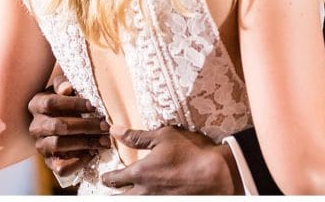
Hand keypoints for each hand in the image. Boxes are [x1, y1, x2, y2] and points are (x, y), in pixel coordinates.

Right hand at [27, 70, 108, 179]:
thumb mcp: (64, 87)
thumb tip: (67, 88)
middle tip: (105, 125)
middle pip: (58, 126)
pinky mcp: (48, 161)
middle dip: (85, 126)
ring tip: (105, 141)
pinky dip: (77, 162)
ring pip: (58, 145)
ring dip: (85, 143)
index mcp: (37, 104)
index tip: (94, 105)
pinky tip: (93, 154)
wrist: (61, 119)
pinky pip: (60, 167)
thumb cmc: (67, 99)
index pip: (51, 103)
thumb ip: (64, 83)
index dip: (73, 104)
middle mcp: (35, 126)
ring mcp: (41, 145)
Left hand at [100, 125, 240, 194]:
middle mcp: (144, 192)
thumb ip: (136, 136)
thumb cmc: (192, 152)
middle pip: (119, 198)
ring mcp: (157, 201)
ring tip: (128, 193)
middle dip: (113, 193)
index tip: (106, 176)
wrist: (217, 174)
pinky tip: (149, 194)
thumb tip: (114, 130)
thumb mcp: (164, 136)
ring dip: (129, 197)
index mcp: (139, 173)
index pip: (112, 179)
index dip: (107, 177)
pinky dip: (145, 198)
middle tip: (112, 188)